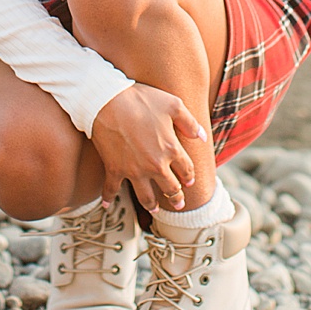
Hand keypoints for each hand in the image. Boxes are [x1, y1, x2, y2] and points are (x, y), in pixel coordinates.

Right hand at [90, 82, 207, 213]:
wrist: (107, 101)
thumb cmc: (141, 99)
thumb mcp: (172, 104)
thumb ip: (190, 122)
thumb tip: (203, 137)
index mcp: (170, 149)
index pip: (186, 170)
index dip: (189, 177)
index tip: (189, 182)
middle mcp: (154, 165)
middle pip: (170, 188)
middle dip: (176, 197)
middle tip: (178, 204)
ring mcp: (133, 170)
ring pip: (146, 197)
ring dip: (152, 206)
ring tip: (155, 210)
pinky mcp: (114, 169)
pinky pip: (111, 189)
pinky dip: (108, 198)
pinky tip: (107, 205)